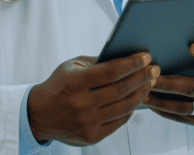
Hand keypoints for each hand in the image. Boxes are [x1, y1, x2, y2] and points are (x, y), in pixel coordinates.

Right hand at [27, 53, 159, 145]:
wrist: (39, 115)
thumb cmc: (59, 86)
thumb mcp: (72, 66)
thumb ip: (97, 62)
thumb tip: (126, 57)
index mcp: (75, 83)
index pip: (111, 71)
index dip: (132, 64)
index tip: (146, 57)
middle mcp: (82, 104)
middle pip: (121, 89)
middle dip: (143, 77)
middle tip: (154, 69)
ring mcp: (87, 122)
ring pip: (124, 107)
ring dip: (142, 93)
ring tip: (150, 83)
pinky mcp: (91, 136)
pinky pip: (119, 121)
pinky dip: (131, 109)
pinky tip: (137, 98)